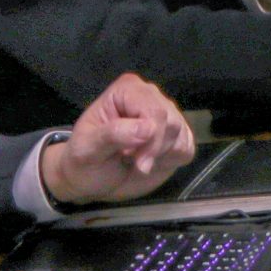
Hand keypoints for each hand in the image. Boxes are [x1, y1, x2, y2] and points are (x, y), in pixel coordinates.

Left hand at [40, 75, 194, 205]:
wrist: (89, 180)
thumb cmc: (83, 162)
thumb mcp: (87, 150)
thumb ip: (113, 135)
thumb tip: (148, 128)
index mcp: (128, 90)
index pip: (154, 110)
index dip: (150, 139)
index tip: (136, 161)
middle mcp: (150, 96)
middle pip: (171, 121)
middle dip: (155, 149)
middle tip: (135, 165)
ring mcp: (166, 114)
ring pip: (181, 134)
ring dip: (161, 155)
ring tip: (137, 161)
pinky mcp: (176, 134)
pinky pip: (187, 147)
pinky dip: (171, 160)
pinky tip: (151, 161)